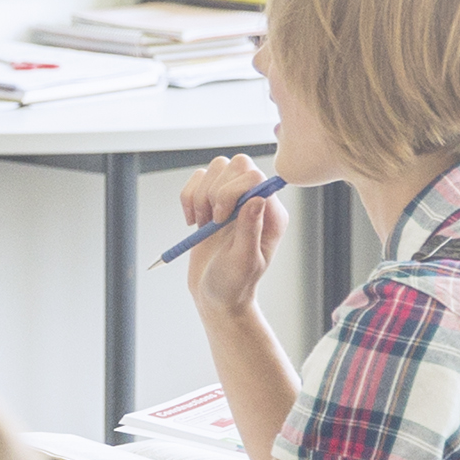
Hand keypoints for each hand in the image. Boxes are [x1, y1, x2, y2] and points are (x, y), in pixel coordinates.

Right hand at [175, 155, 280, 319]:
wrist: (215, 295)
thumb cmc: (233, 284)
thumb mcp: (244, 262)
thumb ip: (251, 230)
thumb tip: (257, 199)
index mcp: (271, 215)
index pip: (255, 177)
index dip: (231, 191)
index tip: (220, 219)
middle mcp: (255, 201)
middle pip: (237, 164)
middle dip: (215, 191)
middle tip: (212, 222)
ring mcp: (233, 199)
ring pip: (216, 168)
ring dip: (200, 196)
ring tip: (202, 224)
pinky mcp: (213, 200)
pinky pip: (198, 178)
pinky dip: (188, 198)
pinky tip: (193, 222)